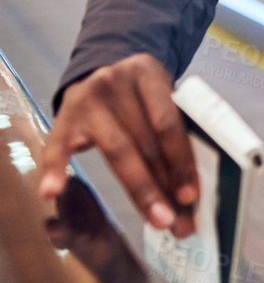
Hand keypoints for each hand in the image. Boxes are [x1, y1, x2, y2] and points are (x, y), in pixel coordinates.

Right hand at [39, 53, 198, 238]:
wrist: (102, 63)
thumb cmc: (141, 91)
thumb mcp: (161, 92)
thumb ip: (175, 127)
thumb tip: (193, 184)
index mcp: (147, 73)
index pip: (167, 123)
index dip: (181, 160)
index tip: (192, 194)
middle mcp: (115, 84)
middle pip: (144, 142)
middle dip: (164, 185)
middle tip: (178, 220)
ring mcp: (86, 101)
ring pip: (117, 151)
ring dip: (141, 190)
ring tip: (158, 219)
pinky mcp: (62, 118)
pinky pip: (56, 148)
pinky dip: (54, 170)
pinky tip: (52, 192)